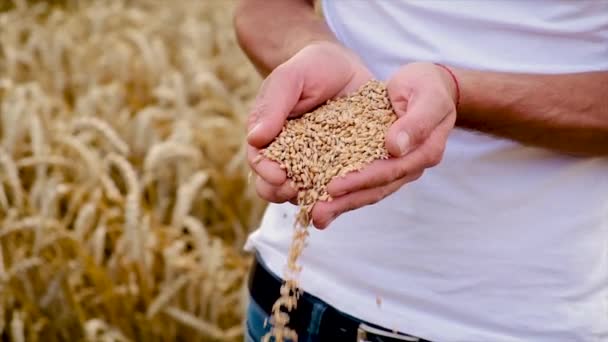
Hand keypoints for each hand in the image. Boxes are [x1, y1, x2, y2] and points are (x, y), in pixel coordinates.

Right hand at [246, 41, 372, 204]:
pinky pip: (341, 186)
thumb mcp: (289, 79)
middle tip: (295, 188)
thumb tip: (255, 138)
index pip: (260, 164)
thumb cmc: (308, 69)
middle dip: (283, 192)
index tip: (277, 175)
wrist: (341, 66)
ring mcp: (318, 166)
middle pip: (278, 187)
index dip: (265, 173)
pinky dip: (344, 193)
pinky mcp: (344, 167)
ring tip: (324, 196)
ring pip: (309, 192)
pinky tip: (351, 191)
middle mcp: (290, 158)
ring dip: (314, 199)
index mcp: (270, 140)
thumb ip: (272, 105)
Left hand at [311, 62, 458, 228]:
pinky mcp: (381, 165)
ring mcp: (396, 169)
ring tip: (315, 216)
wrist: (428, 86)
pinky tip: (318, 200)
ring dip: (341, 205)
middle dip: (346, 201)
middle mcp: (410, 167)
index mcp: (424, 152)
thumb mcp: (428, 97)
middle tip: (316, 212)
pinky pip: (361, 183)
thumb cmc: (427, 86)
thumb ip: (416, 122)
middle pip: (376, 189)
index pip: (391, 171)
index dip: (362, 179)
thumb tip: (394, 148)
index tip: (333, 186)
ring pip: (368, 191)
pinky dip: (342, 193)